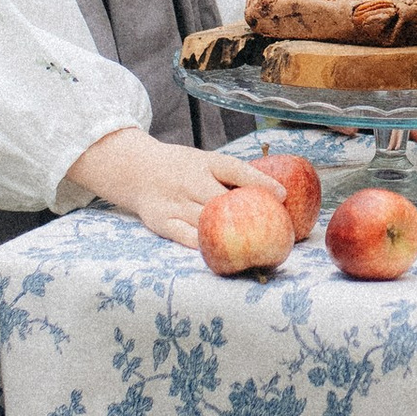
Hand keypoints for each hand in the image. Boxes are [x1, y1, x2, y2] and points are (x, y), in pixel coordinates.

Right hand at [64, 128, 284, 247]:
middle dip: (248, 214)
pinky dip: (205, 245)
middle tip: (275, 229)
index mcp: (204, 162)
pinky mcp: (162, 221)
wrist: (134, 169)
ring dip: (230, 234)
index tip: (282, 195)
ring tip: (256, 246)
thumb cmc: (180, 168)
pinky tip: (223, 254)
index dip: (259, 181)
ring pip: (206, 221)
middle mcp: (189, 180)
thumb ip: (230, 177)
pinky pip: (186, 237)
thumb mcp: (203, 161)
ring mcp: (174, 202)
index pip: (235, 169)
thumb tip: (273, 192)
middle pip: (222, 200)